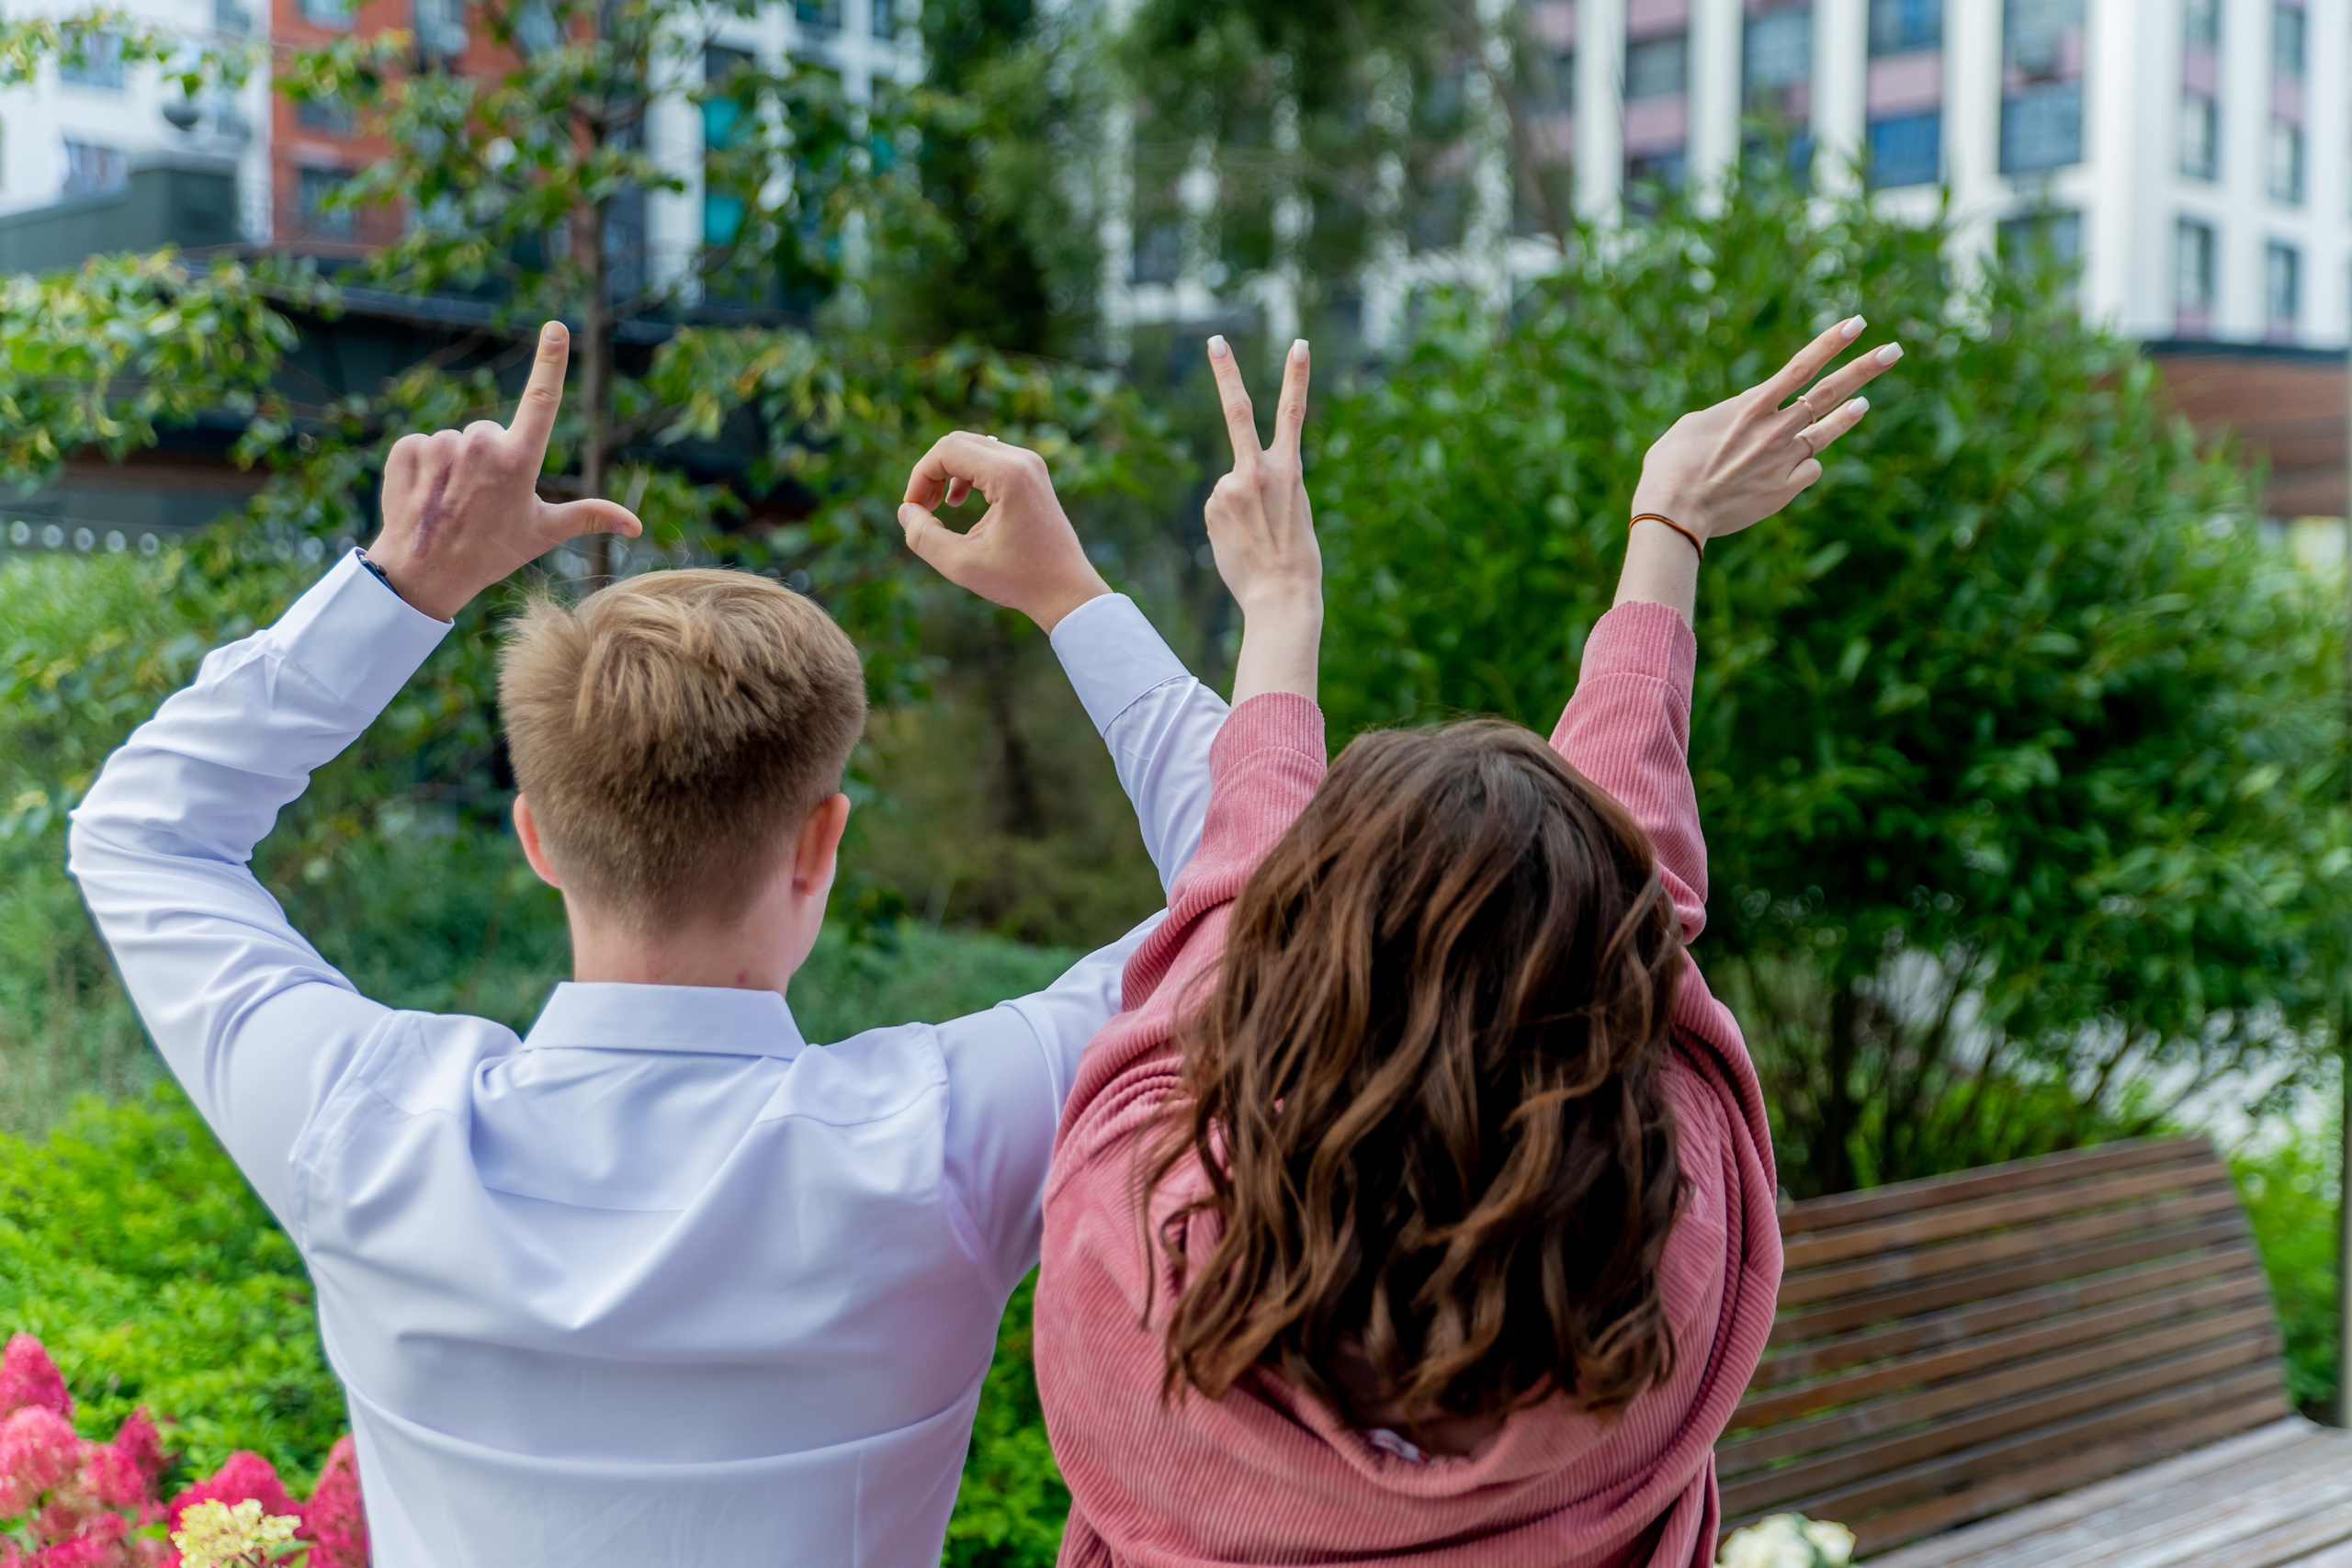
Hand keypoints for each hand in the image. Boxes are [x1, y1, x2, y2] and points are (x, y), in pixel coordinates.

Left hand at [369, 322, 641, 620]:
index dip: (551, 361)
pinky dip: (423, 467)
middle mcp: (481, 444)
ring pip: (456, 441)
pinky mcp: (408, 448)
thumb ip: (589, 516)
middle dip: (488, 458)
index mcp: (519, 460)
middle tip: (481, 501)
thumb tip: (636, 525)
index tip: (555, 328)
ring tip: (452, 503)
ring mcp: (441, 445)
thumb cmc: (491, 554)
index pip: (542, 400)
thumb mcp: (543, 534)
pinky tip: (426, 496)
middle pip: (490, 432)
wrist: (423, 575)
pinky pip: (422, 445)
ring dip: (455, 466)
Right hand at [897, 432, 1110, 631]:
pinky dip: (965, 476)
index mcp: (1008, 474)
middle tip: (922, 509)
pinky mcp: (1031, 475)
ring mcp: (1030, 465)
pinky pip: (987, 460)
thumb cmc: (1020, 580)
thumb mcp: (962, 564)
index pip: (947, 451)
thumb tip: (906, 510)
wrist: (1067, 590)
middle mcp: (1022, 460)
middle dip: (931, 473)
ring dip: (947, 473)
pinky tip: (957, 503)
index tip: (914, 511)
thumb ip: (923, 537)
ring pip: (971, 448)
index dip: (920, 477)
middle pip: (957, 443)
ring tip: (937, 508)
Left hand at [1203, 335, 1321, 704]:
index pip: (1293, 412)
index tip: (1298, 343)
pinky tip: (1238, 542)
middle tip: (1215, 340)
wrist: (1281, 595)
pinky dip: (1225, 521)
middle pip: (1239, 411)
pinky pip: (1217, 505)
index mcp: (1290, 469)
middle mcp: (1258, 470)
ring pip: (1228, 484)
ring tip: (1252, 537)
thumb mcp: (1295, 509)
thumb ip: (1269, 483)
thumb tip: (1235, 481)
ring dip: (1236, 508)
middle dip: (1227, 373)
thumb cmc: (1296, 558)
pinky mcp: (1212, 505)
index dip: (1296, 376)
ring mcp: (1231, 486)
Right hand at [1630, 314, 1901, 543]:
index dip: (1831, 343)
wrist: (1676, 513)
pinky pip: (1808, 470)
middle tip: (1893, 350)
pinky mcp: (1785, 489)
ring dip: (1847, 416)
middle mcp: (1775, 429)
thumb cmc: (1671, 467)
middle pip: (1830, 392)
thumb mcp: (1693, 426)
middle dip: (1865, 368)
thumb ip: (1730, 416)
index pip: (1801, 366)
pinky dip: (1802, 466)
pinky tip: (1785, 471)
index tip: (1857, 323)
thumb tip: (1748, 420)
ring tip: (1864, 404)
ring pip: (1827, 432)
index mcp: (1750, 406)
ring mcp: (1784, 459)